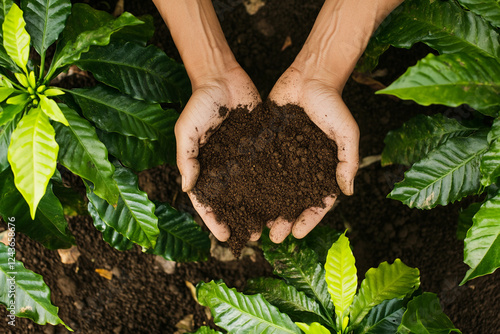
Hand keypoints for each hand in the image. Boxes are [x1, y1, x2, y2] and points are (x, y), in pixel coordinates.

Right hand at [175, 66, 260, 241]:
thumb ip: (187, 158)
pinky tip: (285, 197)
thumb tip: (186, 189)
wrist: (223, 76)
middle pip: (232, 199)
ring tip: (272, 223)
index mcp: (204, 165)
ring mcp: (242, 157)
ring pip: (251, 188)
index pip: (207, 199)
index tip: (225, 235)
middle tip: (255, 235)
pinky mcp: (259, 145)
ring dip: (260, 207)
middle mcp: (224, 165)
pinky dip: (273, 183)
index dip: (215, 219)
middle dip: (241, 218)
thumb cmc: (200, 102)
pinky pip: (266, 167)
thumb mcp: (186, 130)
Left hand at [266, 66, 359, 242]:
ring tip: (256, 223)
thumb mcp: (347, 133)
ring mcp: (285, 156)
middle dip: (284, 219)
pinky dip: (253, 182)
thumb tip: (347, 192)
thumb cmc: (333, 103)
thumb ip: (348, 161)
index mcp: (324, 168)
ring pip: (275, 188)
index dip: (309, 219)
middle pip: (294, 200)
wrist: (310, 76)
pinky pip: (260, 166)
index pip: (318, 200)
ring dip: (266, 207)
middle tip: (272, 236)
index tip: (297, 234)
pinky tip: (243, 196)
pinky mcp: (268, 143)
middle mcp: (303, 166)